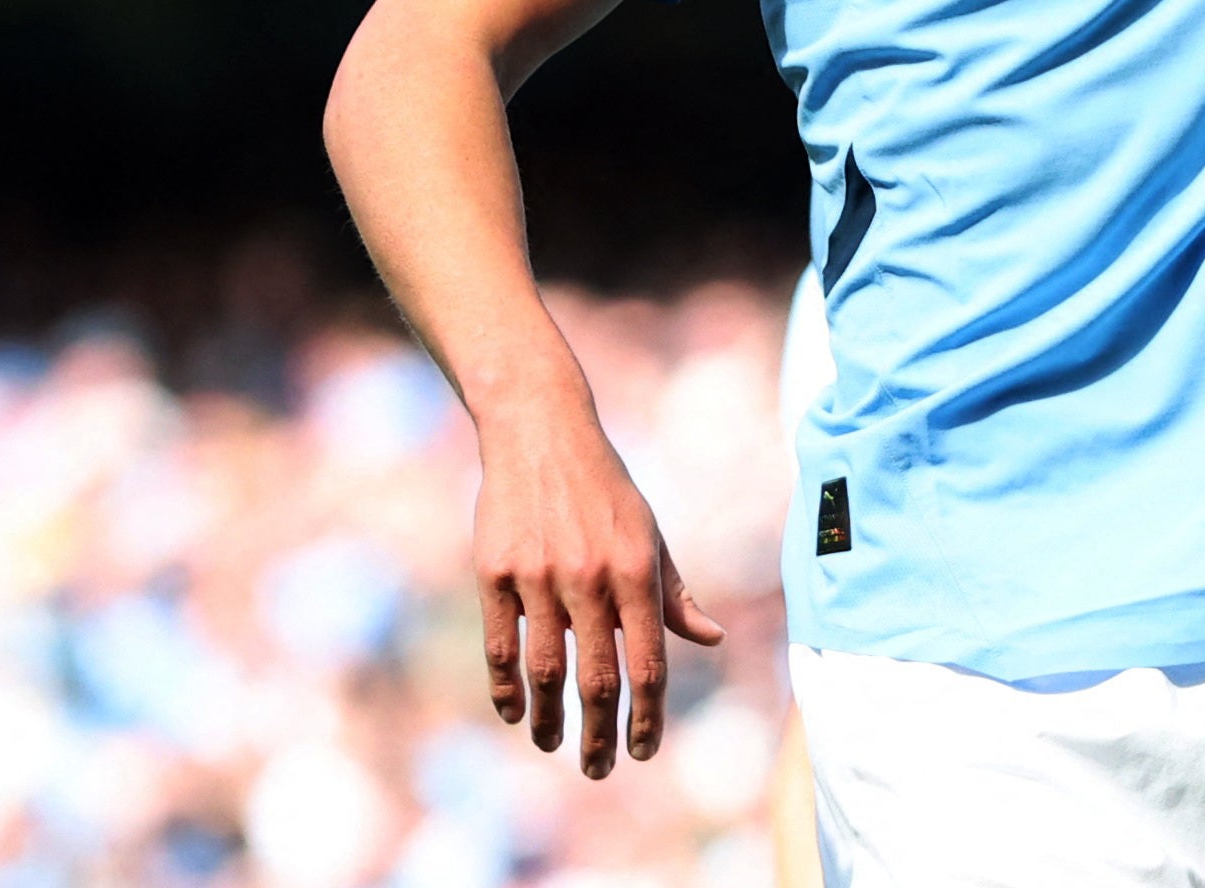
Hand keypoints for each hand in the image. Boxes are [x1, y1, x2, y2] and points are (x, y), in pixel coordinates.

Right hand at [473, 391, 724, 777]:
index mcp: (637, 571)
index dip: (648, 715)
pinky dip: (506, 689)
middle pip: (598, 678)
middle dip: (600, 735)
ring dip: (551, 720)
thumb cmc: (606, 491)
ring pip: (546, 670)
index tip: (645, 751)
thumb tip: (711, 639)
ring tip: (554, 746)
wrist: (542, 434)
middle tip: (600, 771)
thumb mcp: (649, 535)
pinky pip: (500, 646)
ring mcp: (539, 576)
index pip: (649, 662)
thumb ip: (674, 593)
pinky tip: (517, 713)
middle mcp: (590, 577)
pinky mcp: (494, 573)